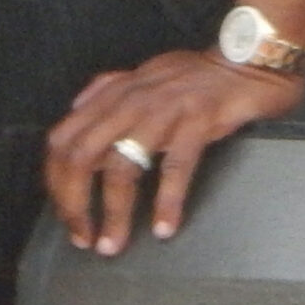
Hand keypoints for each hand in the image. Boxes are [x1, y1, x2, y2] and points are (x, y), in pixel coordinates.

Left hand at [44, 50, 302, 256]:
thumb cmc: (197, 74)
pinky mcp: (198, 120)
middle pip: (81, 157)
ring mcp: (163, 110)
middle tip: (83, 238)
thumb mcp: (143, 76)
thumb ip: (108, 90)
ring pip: (122, 166)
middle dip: (74, 203)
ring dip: (114, 212)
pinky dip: (166, 201)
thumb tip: (77, 108)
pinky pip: (175, 166)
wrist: (249, 61)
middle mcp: (131, 101)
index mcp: (114, 95)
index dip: (55, 182)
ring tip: (113, 244)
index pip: (63, 140)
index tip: (65, 214)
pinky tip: (164, 227)